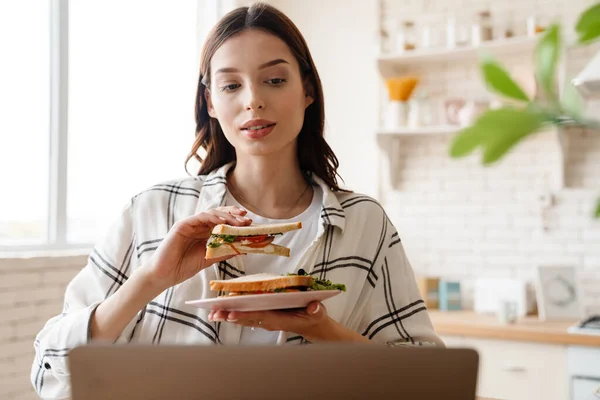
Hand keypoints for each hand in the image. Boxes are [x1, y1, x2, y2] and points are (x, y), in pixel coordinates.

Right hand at [146, 206, 250, 290]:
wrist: (164, 275)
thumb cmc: (183, 268)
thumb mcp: (209, 259)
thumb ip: (223, 252)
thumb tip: (242, 248)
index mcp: (204, 233)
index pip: (222, 222)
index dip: (235, 221)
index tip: (249, 223)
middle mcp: (197, 226)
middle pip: (218, 215)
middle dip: (234, 214)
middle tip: (247, 218)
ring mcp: (190, 224)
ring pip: (211, 214)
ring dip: (227, 216)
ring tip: (239, 221)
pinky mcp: (182, 225)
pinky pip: (200, 217)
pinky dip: (213, 218)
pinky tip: (223, 221)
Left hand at [208, 301, 332, 340]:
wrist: (312, 324)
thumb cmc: (314, 316)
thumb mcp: (318, 312)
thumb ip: (316, 310)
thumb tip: (314, 307)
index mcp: (281, 319)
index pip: (260, 317)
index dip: (246, 315)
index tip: (231, 313)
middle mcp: (270, 321)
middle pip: (247, 318)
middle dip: (230, 316)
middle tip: (214, 313)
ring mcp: (266, 319)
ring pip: (244, 317)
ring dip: (228, 315)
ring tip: (212, 313)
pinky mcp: (264, 316)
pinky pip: (247, 315)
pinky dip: (234, 312)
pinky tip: (222, 309)